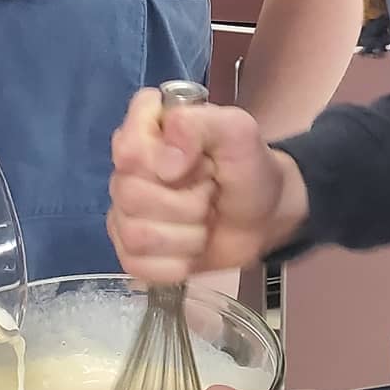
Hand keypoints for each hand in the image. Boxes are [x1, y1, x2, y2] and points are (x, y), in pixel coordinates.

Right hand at [107, 90, 308, 282]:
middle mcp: (128, 171)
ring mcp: (125, 212)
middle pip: (131, 194)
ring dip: (187, 234)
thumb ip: (200, 125)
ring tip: (205, 219)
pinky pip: (138, 265)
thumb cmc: (247, 168)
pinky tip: (192, 248)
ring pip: (137, 233)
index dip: (157, 157)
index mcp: (147, 132)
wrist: (264, 217)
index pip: (125, 143)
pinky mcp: (132, 251)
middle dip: (186, 201)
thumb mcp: (237, 131)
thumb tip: (166, 164)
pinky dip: (177, 262)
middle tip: (210, 193)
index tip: (195, 162)